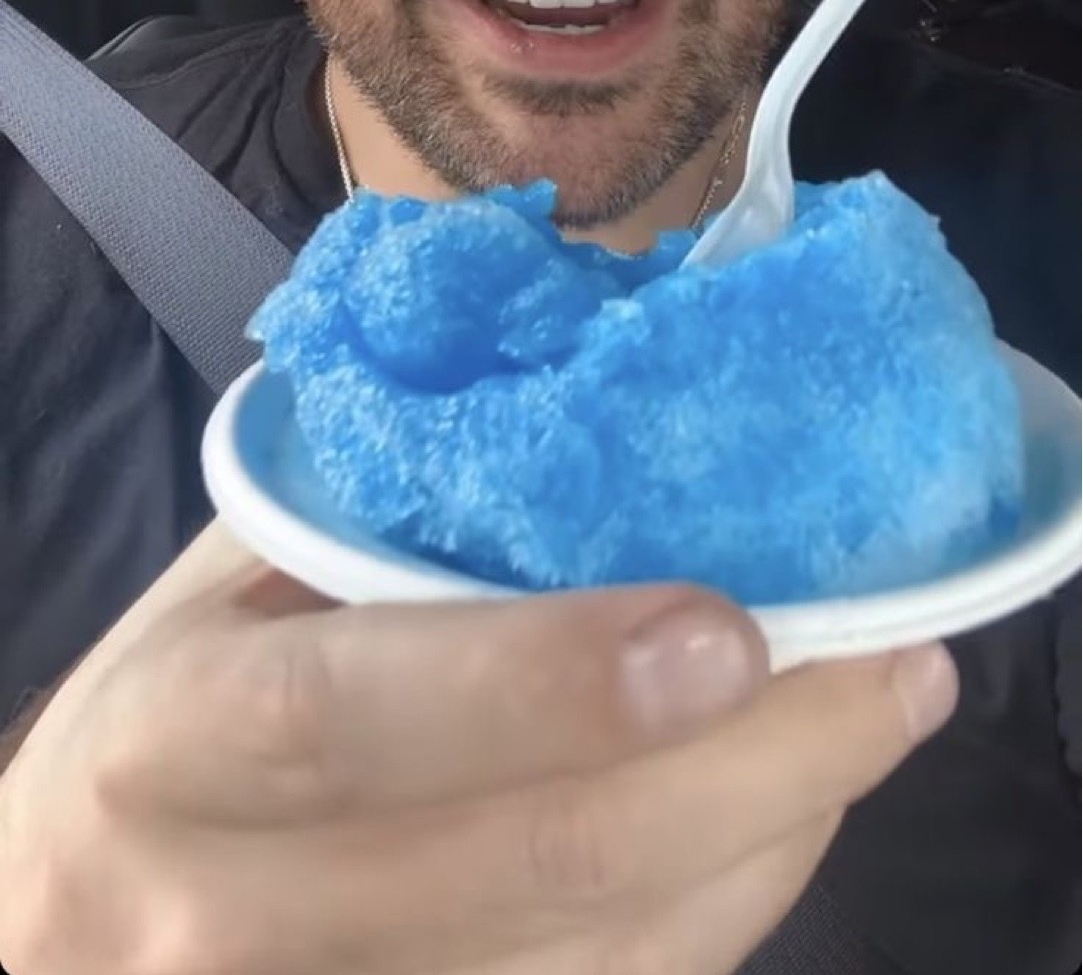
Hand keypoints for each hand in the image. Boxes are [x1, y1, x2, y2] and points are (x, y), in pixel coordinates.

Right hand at [0, 523, 956, 974]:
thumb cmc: (175, 708)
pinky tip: (794, 801)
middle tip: (892, 665)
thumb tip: (603, 360)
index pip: (349, 720)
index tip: (724, 629)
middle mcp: (236, 913)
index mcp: (171, 742)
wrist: (70, 923)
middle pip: (527, 866)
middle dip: (742, 771)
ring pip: (604, 960)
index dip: (537, 682)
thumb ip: (386, 503)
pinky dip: (732, 897)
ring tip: (882, 708)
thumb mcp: (231, 583)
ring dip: (774, 830)